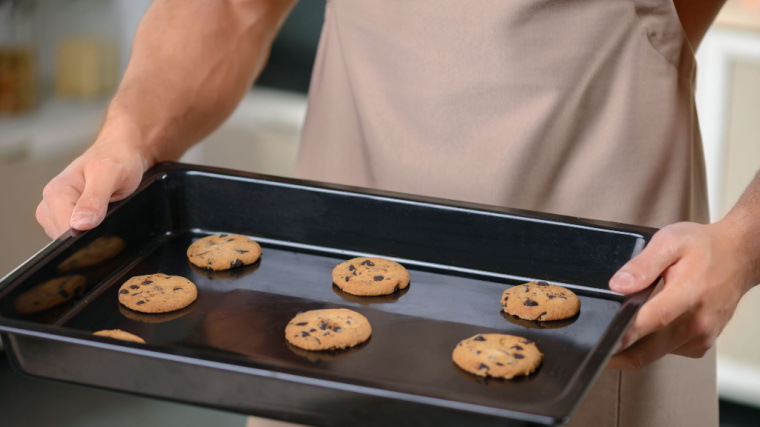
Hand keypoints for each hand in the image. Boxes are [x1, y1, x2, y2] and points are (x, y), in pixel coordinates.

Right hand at [36, 140, 147, 238]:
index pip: (65, 233)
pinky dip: (92, 232)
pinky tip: (103, 219)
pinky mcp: (65, 219)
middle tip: (110, 216)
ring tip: (107, 213)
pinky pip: (76, 236)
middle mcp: (49, 205)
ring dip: (92, 234)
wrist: (121, 153)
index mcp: (55, 194)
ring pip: (71, 240)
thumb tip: (80, 224)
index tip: (106, 228)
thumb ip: (94, 198)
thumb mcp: (110, 174)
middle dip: (90, 235)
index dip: (87, 237)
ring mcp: (56, 214)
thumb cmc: (116, 159)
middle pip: (67, 239)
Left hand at [606, 220, 756, 369]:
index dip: (625, 334)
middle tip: (592, 349)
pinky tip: (646, 328)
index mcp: (689, 294)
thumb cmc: (705, 248)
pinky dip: (651, 345)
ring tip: (617, 331)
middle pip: (648, 351)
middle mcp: (697, 321)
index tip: (602, 341)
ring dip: (633, 349)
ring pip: (655, 354)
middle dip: (617, 354)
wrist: (738, 256)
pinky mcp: (701, 344)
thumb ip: (642, 265)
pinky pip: (668, 352)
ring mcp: (701, 336)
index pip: (652, 320)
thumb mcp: (670, 242)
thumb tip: (617, 285)